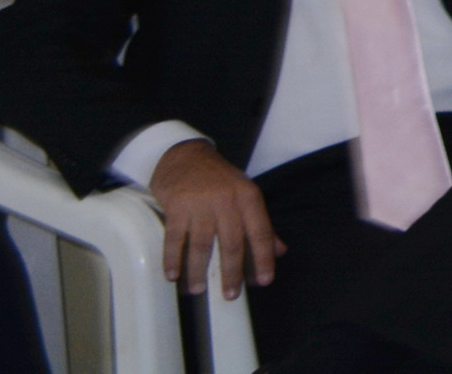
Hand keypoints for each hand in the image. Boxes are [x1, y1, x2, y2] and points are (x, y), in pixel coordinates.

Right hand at [146, 139, 278, 297]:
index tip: (264, 281)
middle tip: (230, 295)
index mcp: (249, 198)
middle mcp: (227, 201)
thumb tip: (279, 251)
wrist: (185, 156)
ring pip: (202, 244)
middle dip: (232, 272)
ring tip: (198, 290)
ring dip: (199, 271)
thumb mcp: (246, 195)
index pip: (261, 232)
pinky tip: (173, 275)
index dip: (264, 258)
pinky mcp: (176, 207)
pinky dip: (173, 259)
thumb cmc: (219, 181)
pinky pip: (174, 238)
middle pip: (232, 243)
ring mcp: (201, 205)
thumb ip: (261, 225)